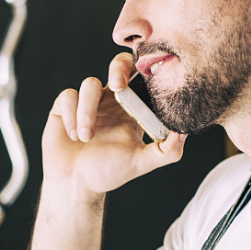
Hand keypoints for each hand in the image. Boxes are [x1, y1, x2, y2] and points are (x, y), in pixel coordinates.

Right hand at [42, 53, 186, 195]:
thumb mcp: (141, 162)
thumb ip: (166, 150)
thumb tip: (186, 130)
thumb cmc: (108, 173)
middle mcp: (111, 100)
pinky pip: (68, 96)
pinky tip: (74, 136)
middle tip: (118, 86)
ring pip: (90, 84)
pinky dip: (72, 115)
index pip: (142, 78)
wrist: (75, 185)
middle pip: (119, 64)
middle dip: (118, 68)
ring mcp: (87, 102)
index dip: (145, 69)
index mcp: (132, 108)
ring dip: (88, 110)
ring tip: (86, 137)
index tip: (148, 78)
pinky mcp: (65, 107)